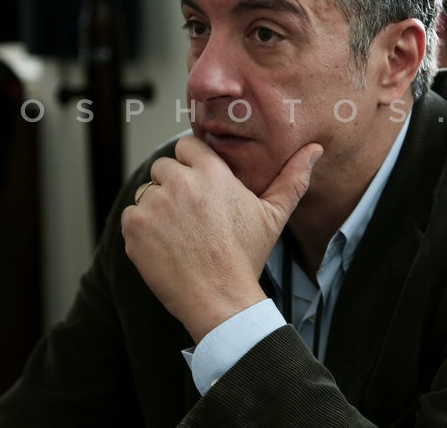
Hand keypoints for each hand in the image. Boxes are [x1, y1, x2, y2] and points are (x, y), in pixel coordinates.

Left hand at [121, 137, 322, 342]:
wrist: (220, 300)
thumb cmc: (246, 257)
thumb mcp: (273, 216)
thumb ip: (292, 178)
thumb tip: (315, 149)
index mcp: (212, 173)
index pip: (186, 146)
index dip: (191, 164)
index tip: (198, 186)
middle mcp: (180, 182)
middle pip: (163, 167)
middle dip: (172, 185)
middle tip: (189, 215)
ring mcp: (154, 204)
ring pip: (146, 191)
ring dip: (156, 207)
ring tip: (178, 234)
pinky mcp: (135, 227)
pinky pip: (131, 215)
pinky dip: (142, 229)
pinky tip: (163, 246)